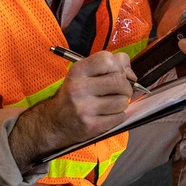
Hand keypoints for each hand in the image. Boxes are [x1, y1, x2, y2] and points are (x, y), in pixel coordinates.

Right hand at [11, 50, 134, 168]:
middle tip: (119, 91)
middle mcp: (79, 88)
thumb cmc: (75, 94)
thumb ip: (109, 66)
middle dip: (126, 86)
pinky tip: (108, 114)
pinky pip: (120, 117)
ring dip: (122, 103)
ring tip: (111, 103)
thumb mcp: (85, 74)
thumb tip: (131, 74)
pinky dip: (118, 115)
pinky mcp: (91, 126)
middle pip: (119, 81)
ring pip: (122, 101)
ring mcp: (85, 108)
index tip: (114, 74)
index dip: (117, 66)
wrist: (55, 122)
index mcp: (78, 71)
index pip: (108, 59)